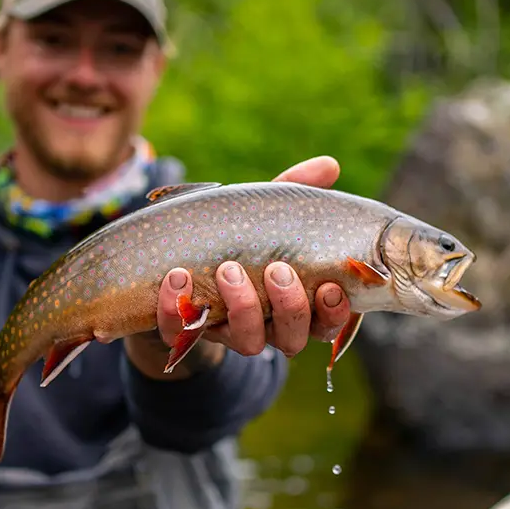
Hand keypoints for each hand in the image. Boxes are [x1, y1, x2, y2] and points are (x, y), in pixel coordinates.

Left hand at [124, 156, 350, 377]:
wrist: (176, 262)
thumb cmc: (238, 239)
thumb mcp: (265, 214)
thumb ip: (296, 191)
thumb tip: (329, 165)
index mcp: (295, 304)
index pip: (326, 322)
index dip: (333, 311)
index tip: (328, 286)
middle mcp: (267, 327)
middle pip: (292, 338)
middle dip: (289, 306)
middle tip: (276, 270)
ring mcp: (228, 334)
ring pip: (248, 343)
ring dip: (242, 307)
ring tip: (228, 269)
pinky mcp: (186, 334)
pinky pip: (182, 334)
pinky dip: (176, 309)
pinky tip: (177, 277)